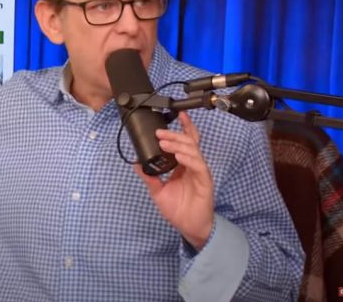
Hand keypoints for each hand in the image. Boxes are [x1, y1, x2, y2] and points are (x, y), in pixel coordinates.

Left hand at [134, 112, 213, 250]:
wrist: (189, 227)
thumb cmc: (178, 209)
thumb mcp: (158, 191)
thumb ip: (149, 177)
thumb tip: (137, 164)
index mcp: (182, 165)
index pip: (185, 142)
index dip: (183, 128)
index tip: (176, 116)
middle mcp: (192, 165)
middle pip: (188, 142)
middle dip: (174, 135)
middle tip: (160, 133)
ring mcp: (199, 172)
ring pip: (193, 151)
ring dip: (178, 145)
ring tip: (164, 143)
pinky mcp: (205, 181)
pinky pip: (198, 166)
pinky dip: (189, 159)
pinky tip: (179, 157)